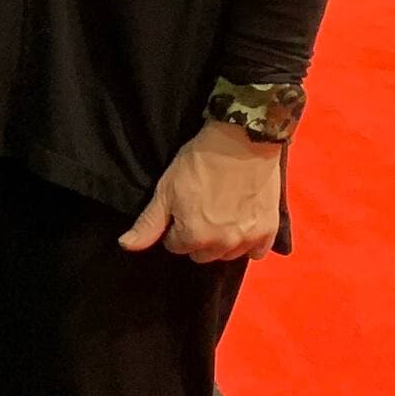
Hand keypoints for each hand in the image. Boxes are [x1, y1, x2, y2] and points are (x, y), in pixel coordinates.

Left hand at [120, 121, 282, 263]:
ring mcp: (248, 239)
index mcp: (194, 237)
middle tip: (202, 209)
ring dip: (223, 241)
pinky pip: (257, 251)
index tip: (182, 207)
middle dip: (198, 237)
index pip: (175, 246)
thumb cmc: (198, 163)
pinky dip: (250, 242)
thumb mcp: (166, 190)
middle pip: (202, 254)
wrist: (241, 141)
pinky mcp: (269, 231)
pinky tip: (244, 223)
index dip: (176, 227)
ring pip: (228, 254)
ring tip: (223, 214)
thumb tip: (126, 246)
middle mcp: (222, 245)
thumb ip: (148, 223)